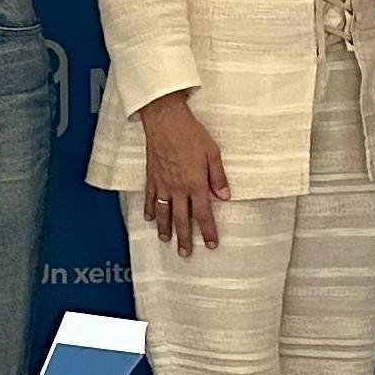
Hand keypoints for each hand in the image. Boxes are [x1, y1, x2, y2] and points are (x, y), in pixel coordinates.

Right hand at [137, 91, 229, 256]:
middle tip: (185, 253)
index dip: (208, 231)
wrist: (165, 120)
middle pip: (182, 219)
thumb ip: (218, 177)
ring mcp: (163, 184)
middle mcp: (178, 188)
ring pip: (164, 212)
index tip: (211, 244)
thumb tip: (225, 197)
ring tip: (167, 241)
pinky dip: (149, 210)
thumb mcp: (212, 153)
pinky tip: (150, 219)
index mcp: (195, 183)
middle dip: (184, 238)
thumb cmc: (190, 134)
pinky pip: (150, 198)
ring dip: (166, 229)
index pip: (204, 213)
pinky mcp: (152, 176)